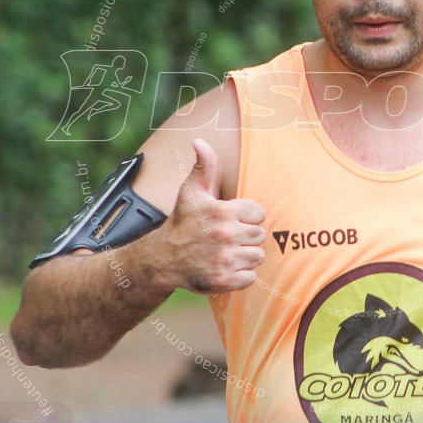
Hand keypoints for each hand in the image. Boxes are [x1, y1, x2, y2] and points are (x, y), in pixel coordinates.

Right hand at [147, 138, 266, 293]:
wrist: (163, 258)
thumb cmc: (182, 222)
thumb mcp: (191, 191)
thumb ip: (203, 165)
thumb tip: (200, 141)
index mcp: (222, 212)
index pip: (259, 213)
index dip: (247, 216)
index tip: (232, 219)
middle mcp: (225, 235)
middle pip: (260, 235)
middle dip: (247, 235)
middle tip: (228, 237)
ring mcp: (224, 259)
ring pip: (257, 256)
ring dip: (245, 255)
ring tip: (227, 251)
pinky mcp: (224, 280)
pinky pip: (250, 277)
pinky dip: (241, 275)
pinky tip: (226, 267)